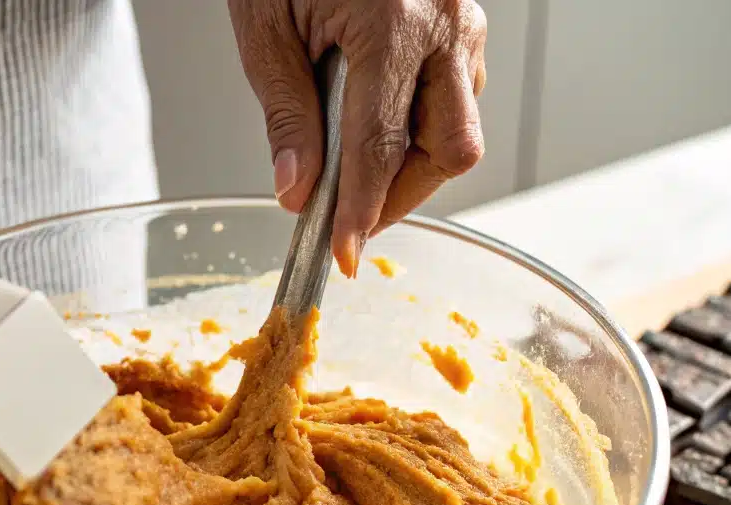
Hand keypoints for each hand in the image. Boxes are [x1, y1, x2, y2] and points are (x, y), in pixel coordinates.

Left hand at [229, 0, 486, 276]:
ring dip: (413, 165)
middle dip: (400, 194)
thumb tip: (297, 192)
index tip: (344, 256)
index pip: (379, 148)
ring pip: (461, 130)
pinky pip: (460, 98)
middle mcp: (444, 22)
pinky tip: (380, 120)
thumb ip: (287, 115)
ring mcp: (465, 21)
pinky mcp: (465, 24)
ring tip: (357, 161)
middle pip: (450, 150)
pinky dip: (422, 129)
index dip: (361, 213)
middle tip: (348, 212)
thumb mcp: (265, 27)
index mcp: (392, 21)